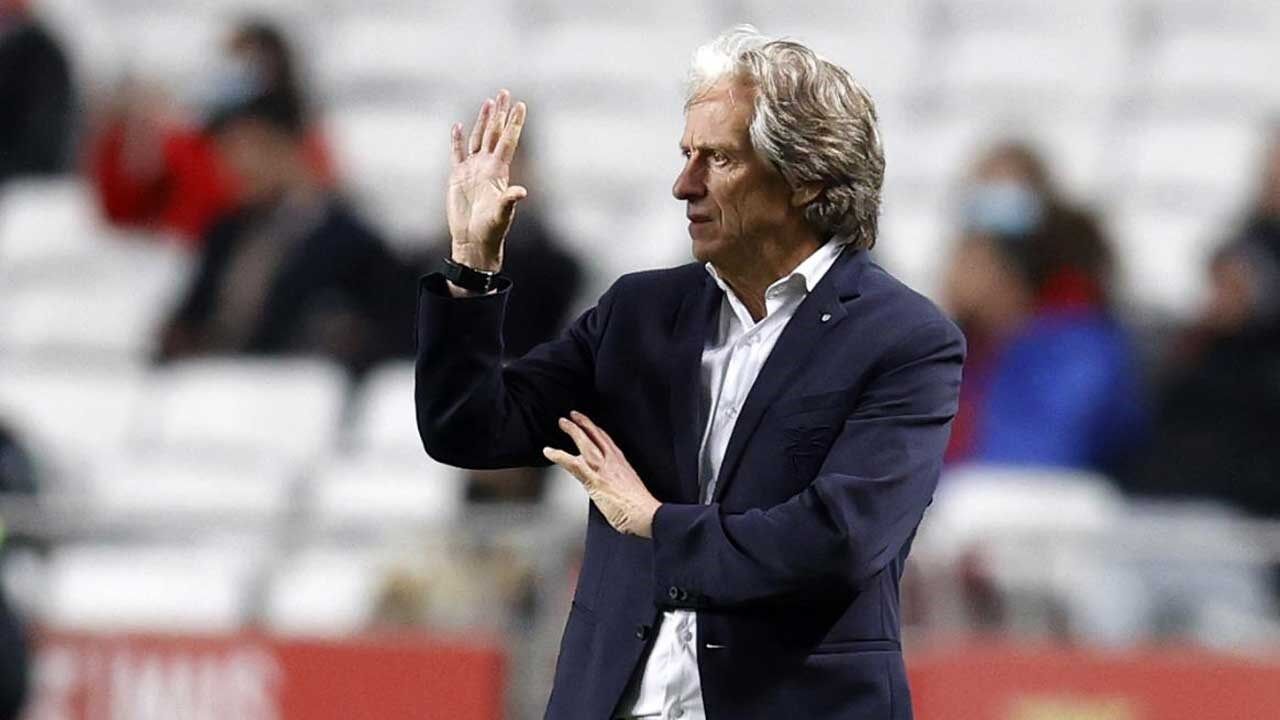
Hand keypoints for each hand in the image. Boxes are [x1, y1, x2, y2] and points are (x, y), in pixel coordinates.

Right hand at [447, 89, 526, 271]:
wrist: (473, 240)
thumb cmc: (491, 229)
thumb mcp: (502, 214)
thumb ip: (509, 201)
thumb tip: (521, 192)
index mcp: (499, 171)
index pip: (508, 141)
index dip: (514, 123)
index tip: (521, 104)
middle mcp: (487, 166)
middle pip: (495, 133)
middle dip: (500, 113)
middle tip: (505, 92)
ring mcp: (472, 169)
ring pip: (477, 138)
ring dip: (482, 120)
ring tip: (488, 102)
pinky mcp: (457, 176)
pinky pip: (456, 153)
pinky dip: (456, 140)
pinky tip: (457, 125)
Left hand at [544, 411, 661, 537]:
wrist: (645, 513)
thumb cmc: (640, 507)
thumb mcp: (630, 490)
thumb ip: (618, 485)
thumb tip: (611, 490)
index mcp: (622, 464)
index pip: (608, 441)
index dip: (597, 430)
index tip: (591, 425)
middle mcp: (613, 461)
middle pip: (597, 435)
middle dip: (584, 423)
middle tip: (574, 416)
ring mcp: (602, 469)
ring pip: (585, 442)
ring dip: (573, 430)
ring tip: (563, 423)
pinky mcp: (593, 478)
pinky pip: (572, 463)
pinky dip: (559, 455)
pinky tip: (549, 452)